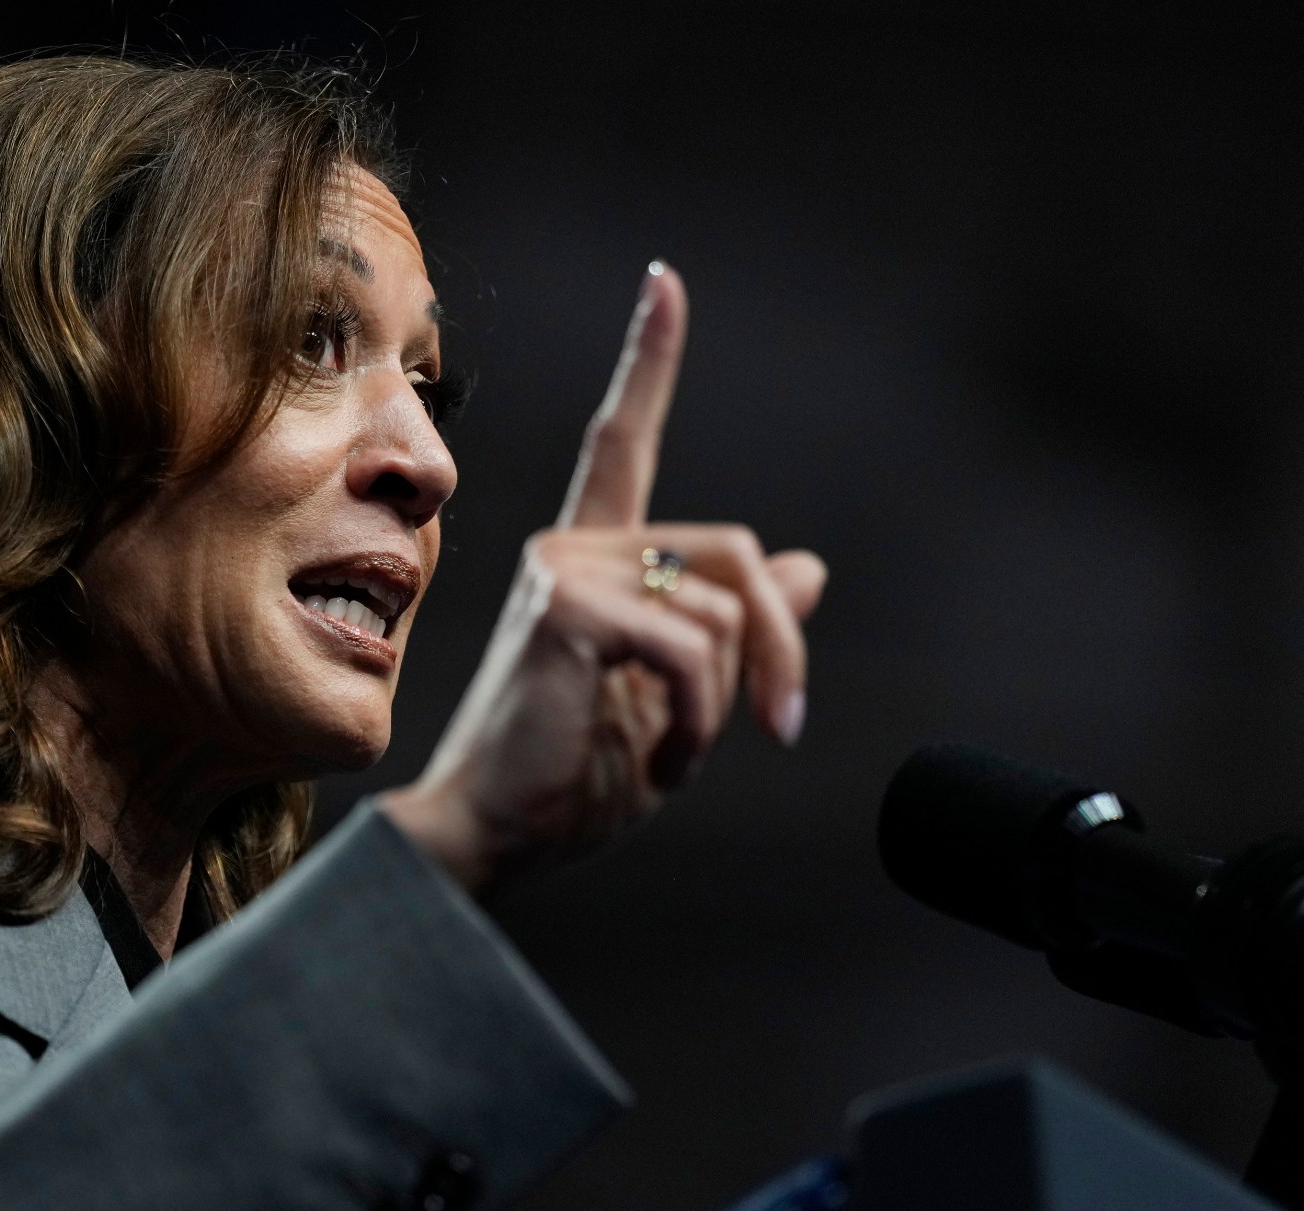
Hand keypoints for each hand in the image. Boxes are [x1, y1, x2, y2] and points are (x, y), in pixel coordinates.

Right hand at [380, 263, 826, 893]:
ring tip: (670, 755)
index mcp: (590, 563)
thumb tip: (810, 569)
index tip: (665, 282)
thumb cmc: (570, 780)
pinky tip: (656, 761)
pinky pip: (688, 647)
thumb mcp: (678, 704)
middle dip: (780, 645)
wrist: (493, 835)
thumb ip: (732, 634)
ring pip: (719, 612)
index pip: (624, 442)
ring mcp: (561, 571)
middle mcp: (569, 548)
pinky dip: (695, 721)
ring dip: (724, 704)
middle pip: (736, 553)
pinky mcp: (563, 608)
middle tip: (781, 727)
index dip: (649, 360)